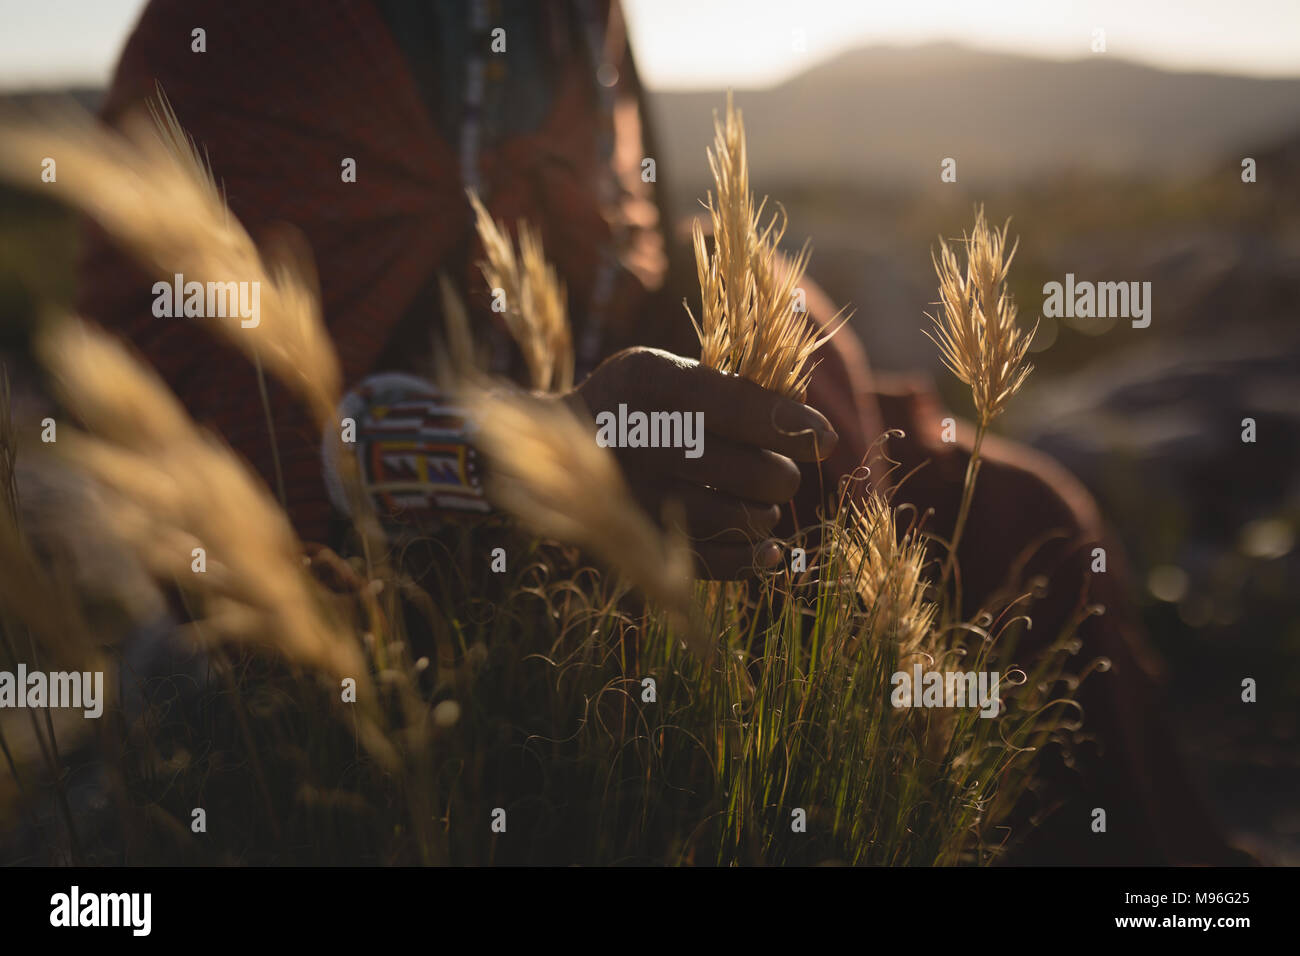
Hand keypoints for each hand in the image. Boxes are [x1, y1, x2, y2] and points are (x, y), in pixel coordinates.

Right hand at [564, 347, 836, 578]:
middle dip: (782, 474)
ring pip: (737, 517)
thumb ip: (726, 387)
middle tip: (780, 474)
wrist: (553, 449)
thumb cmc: (634, 405)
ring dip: (766, 513)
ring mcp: (632, 496)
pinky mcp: (634, 541)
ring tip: (762, 504)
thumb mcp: (664, 371)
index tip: (824, 439)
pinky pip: (712, 561)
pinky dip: (751, 558)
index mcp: (646, 380)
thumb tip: (806, 424)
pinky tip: (769, 549)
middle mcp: (637, 439)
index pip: (735, 403)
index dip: (790, 423)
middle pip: (746, 469)